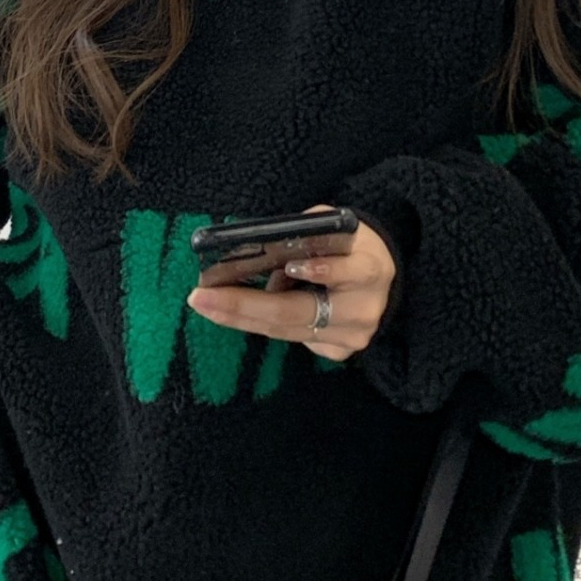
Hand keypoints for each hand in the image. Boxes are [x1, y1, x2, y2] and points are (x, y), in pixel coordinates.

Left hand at [186, 204, 396, 361]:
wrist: (378, 277)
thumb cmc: (349, 245)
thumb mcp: (335, 228)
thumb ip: (307, 237)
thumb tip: (265, 259)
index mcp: (372, 269)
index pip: (349, 271)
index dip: (320, 271)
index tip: (288, 267)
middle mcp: (365, 309)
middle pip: (300, 311)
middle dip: (245, 304)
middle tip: (202, 297)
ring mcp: (352, 336)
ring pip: (288, 330)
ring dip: (243, 316)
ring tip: (208, 302)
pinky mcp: (340, 352)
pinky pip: (293, 338)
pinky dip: (264, 322)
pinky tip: (239, 311)